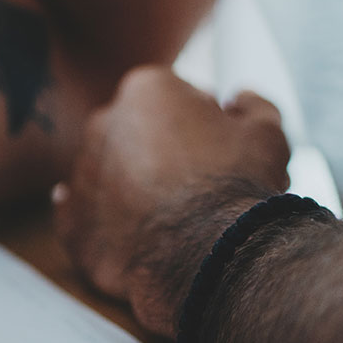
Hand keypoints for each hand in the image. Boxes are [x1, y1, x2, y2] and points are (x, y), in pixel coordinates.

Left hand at [52, 66, 290, 336]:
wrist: (211, 253)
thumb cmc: (240, 186)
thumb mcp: (267, 134)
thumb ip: (253, 106)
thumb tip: (239, 99)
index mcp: (146, 89)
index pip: (173, 97)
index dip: (201, 122)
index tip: (220, 147)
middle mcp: (104, 122)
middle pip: (137, 132)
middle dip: (163, 152)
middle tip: (200, 185)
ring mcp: (83, 173)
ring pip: (110, 175)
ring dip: (133, 189)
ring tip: (176, 219)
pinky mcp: (74, 224)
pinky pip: (83, 218)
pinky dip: (103, 226)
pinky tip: (128, 233)